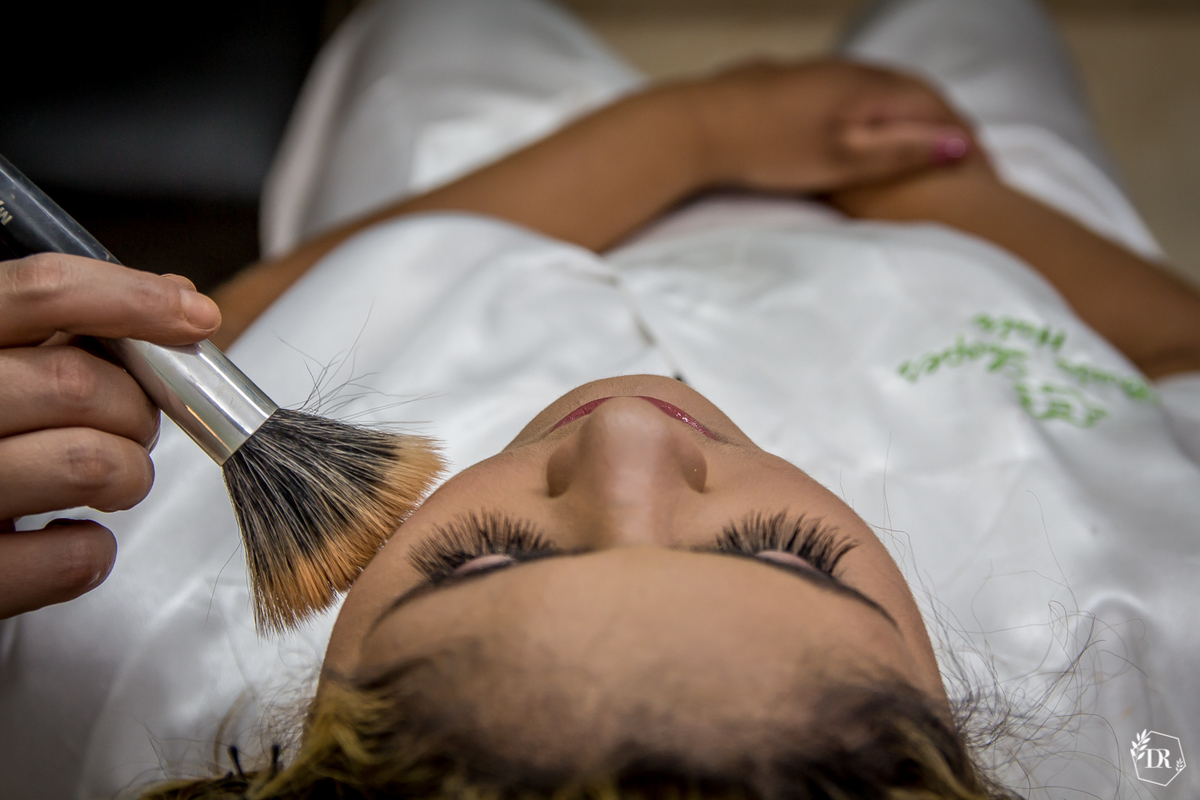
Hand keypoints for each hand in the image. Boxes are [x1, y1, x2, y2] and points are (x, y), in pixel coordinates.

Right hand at [0, 254, 220, 617]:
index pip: (41, 292)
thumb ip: (64, 329)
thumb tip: (175, 297)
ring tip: (109, 479)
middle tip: (131, 424)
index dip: (133, 300)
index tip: (195, 316)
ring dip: (129, 473)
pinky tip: (63, 537)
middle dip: (135, 407)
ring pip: (92, 464)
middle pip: (79, 383)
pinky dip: (92, 551)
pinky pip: (75, 559)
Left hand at [683, 58, 984, 193]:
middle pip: (909, 90)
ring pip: (874, 89)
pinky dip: (867, 113)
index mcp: (863, 87)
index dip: (963, 136)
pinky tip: (857, 132)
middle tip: (963, 158)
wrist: (691, 126)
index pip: (934, 103)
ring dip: (904, 115)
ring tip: (919, 147)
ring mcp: (811, 73)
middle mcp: (842, 70)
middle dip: (941, 122)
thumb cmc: (763, 147)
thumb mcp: (839, 160)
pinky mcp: (783, 83)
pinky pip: (843, 93)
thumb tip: (957, 146)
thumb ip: (898, 153)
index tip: (984, 169)